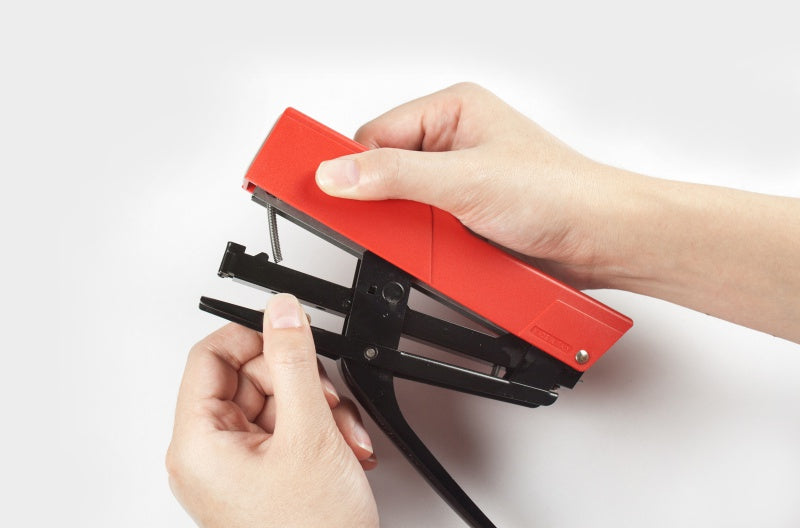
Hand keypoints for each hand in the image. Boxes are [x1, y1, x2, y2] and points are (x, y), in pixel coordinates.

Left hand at [166, 294, 379, 527]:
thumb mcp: (309, 433)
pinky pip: (286, 430)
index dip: (253, 338)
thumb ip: (294, 361)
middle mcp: (209, 455)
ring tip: (342, 438)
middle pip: (249, 378)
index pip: (210, 357)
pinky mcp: (262, 476)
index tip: (289, 335)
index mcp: (198, 444)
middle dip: (300, 383)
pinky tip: (341, 450)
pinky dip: (317, 431)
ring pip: (276, 402)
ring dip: (318, 409)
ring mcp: (236, 468)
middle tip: (325, 401)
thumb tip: (281, 312)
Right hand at [316, 83, 799, 341]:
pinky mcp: (465, 218)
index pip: (373, 136)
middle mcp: (452, 143)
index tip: (308, 182)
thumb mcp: (466, 181)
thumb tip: (337, 174)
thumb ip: (394, 178)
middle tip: (373, 224)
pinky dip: (424, 248)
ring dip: (406, 230)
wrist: (604, 241)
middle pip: (382, 174)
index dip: (342, 164)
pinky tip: (440, 253)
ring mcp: (458, 184)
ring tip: (433, 239)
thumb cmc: (560, 192)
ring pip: (400, 208)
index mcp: (451, 112)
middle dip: (380, 204)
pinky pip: (424, 232)